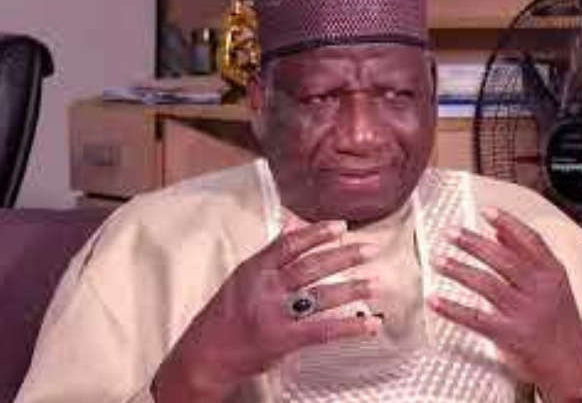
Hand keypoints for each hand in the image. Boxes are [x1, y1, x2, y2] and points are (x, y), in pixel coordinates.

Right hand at [152, 220, 379, 402]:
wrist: (205, 356)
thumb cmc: (223, 317)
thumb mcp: (241, 278)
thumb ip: (269, 256)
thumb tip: (292, 228)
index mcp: (254, 269)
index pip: (289, 244)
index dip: (316, 233)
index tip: (340, 225)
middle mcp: (265, 288)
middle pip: (312, 267)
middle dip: (344, 256)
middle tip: (370, 249)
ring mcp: (275, 314)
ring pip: (321, 296)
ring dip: (352, 289)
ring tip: (376, 283)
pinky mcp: (283, 340)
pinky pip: (324, 330)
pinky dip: (350, 327)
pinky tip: (369, 324)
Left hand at [429, 207, 581, 402]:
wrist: (572, 367)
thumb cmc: (559, 323)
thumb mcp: (553, 286)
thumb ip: (528, 258)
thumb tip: (498, 232)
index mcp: (552, 274)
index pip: (529, 240)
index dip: (507, 223)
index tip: (485, 212)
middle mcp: (540, 290)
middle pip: (503, 258)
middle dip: (473, 243)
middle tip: (450, 233)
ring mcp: (525, 313)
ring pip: (487, 284)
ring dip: (459, 269)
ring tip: (438, 260)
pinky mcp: (511, 336)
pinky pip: (476, 319)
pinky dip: (452, 309)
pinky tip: (435, 300)